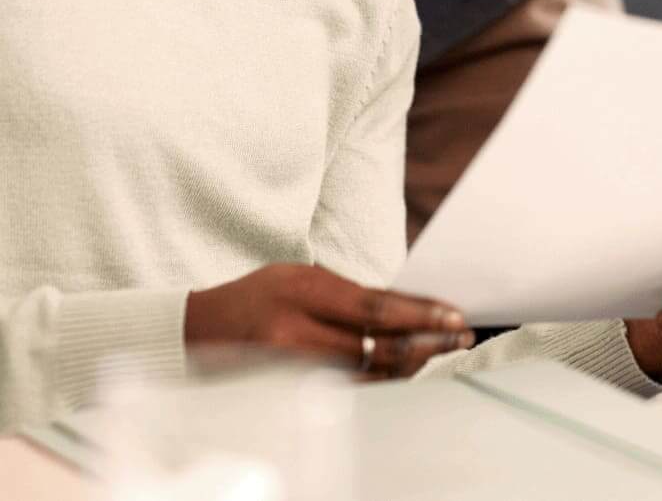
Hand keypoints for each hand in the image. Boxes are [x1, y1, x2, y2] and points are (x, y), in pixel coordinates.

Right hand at [185, 264, 473, 378]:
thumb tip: (402, 308)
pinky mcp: (282, 388)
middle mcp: (297, 327)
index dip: (419, 313)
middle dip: (424, 341)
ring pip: (362, 372)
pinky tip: (397, 376)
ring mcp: (288, 363)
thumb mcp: (299, 278)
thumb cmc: (256, 295)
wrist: (195, 328)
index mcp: (305, 288)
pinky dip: (373, 382)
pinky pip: (339, 389)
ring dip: (406, 366)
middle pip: (375, 342)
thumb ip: (344, 295)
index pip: (375, 305)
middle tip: (460, 337)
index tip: (454, 315)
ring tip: (437, 356)